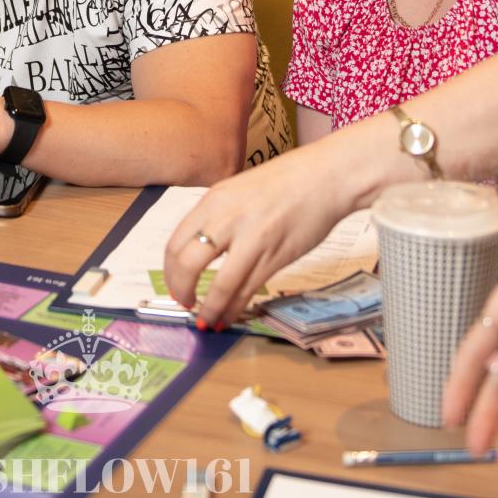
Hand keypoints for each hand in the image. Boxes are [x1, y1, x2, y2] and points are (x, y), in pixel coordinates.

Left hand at [162, 140, 364, 327]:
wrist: (327, 176)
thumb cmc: (287, 181)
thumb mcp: (239, 191)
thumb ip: (218, 217)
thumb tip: (200, 250)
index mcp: (214, 201)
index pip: (175, 243)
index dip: (170, 271)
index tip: (173, 284)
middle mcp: (227, 219)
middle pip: (187, 264)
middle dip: (181, 291)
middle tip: (185, 304)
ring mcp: (252, 239)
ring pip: (219, 285)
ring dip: (209, 309)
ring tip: (206, 321)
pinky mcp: (276, 256)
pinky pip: (246, 290)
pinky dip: (233, 307)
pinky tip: (229, 315)